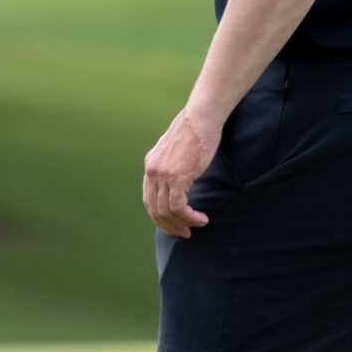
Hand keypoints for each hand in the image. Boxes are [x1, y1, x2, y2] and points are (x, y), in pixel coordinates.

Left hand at [143, 106, 222, 237]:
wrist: (201, 118)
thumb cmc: (196, 132)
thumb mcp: (178, 150)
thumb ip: (173, 165)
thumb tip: (179, 179)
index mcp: (151, 165)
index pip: (149, 199)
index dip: (160, 216)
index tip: (175, 224)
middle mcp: (152, 170)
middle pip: (154, 209)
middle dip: (169, 225)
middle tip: (184, 233)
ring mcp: (162, 174)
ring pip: (166, 211)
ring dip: (183, 223)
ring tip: (198, 225)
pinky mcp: (176, 176)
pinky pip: (178, 206)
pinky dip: (189, 217)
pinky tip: (201, 218)